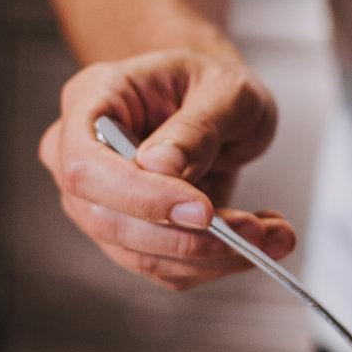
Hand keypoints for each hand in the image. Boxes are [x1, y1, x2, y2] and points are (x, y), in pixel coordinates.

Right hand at [39, 48, 295, 289]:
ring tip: (271, 234)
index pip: (86, 165)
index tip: (202, 210)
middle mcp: (79, 157)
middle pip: (108, 220)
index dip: (139, 196)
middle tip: (253, 230)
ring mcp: (99, 203)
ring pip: (141, 255)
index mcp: (89, 102)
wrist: (212, 103)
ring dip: (212, 256)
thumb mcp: (223, 89)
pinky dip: (218, 262)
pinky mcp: (129, 236)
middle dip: (188, 238)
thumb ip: (196, 126)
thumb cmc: (210, 85)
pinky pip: (167, 267)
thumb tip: (161, 166)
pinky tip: (260, 237)